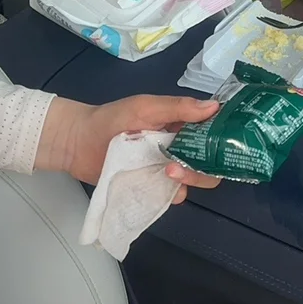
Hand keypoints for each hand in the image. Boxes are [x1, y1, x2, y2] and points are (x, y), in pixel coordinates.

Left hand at [37, 94, 221, 199]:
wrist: (78, 142)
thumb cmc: (111, 118)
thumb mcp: (145, 107)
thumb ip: (177, 108)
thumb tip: (214, 106)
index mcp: (181, 126)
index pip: (213, 134)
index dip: (222, 141)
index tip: (225, 146)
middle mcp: (179, 149)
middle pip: (209, 164)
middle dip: (204, 167)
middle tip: (182, 165)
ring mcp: (165, 170)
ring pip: (193, 181)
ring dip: (188, 180)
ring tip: (166, 173)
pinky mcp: (151, 188)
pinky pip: (170, 196)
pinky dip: (169, 195)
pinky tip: (157, 188)